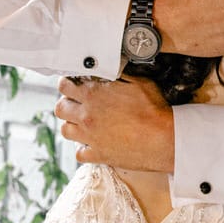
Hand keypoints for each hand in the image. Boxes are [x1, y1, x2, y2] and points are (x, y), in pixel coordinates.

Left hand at [55, 76, 174, 171]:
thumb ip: (119, 74)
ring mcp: (90, 137)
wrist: (163, 138)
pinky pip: (79, 153)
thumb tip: (111, 68)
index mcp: (93, 95)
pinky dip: (83, 148)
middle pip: (60, 108)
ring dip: (72, 125)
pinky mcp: (98, 155)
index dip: (67, 83)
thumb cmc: (153, 109)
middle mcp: (86, 116)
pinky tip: (92, 143)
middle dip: (66, 103)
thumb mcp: (138, 82)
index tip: (73, 85)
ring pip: (65, 131)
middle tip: (77, 104)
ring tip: (83, 124)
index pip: (64, 86)